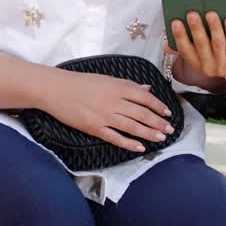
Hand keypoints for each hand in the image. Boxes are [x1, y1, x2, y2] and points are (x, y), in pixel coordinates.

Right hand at [41, 69, 176, 153]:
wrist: (56, 89)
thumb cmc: (80, 82)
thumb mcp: (106, 78)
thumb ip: (127, 85)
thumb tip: (146, 89)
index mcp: (118, 87)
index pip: (145, 97)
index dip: (158, 106)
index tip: (168, 113)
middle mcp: (114, 101)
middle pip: (142, 113)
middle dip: (158, 123)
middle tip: (170, 130)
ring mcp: (104, 116)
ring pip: (132, 126)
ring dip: (149, 133)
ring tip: (161, 138)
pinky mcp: (94, 128)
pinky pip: (115, 137)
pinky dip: (129, 143)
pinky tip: (140, 147)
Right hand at [168, 12, 225, 83]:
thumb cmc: (220, 53)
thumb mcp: (201, 53)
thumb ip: (185, 47)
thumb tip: (166, 44)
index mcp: (197, 63)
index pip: (185, 50)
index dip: (179, 36)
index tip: (176, 22)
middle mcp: (209, 67)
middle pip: (201, 45)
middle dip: (196, 29)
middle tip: (192, 14)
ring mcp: (224, 66)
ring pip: (218, 44)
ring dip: (213, 28)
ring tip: (210, 14)